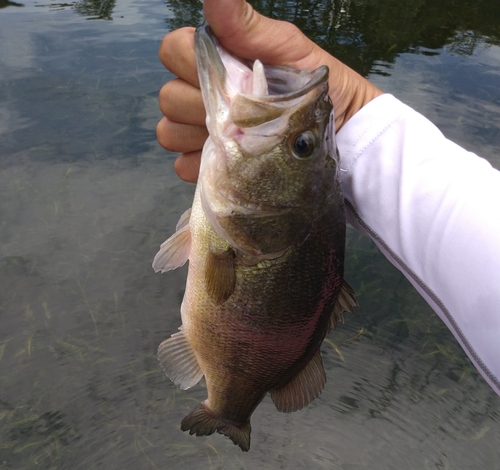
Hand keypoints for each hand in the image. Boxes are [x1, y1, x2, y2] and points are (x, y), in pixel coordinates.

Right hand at [156, 0, 382, 182]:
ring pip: (169, 131)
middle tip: (242, 113)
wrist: (338, 132)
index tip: (230, 75)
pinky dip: (204, 165)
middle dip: (202, 104)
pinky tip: (232, 163)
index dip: (193, 62)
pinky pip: (183, 165)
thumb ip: (245, 25)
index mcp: (215, 62)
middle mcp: (199, 96)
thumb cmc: (312, 87)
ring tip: (238, 139)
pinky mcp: (207, 166)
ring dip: (199, 136)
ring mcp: (199, 133)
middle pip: (168, 96)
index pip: (172, 51)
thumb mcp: (286, 49)